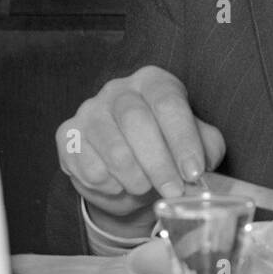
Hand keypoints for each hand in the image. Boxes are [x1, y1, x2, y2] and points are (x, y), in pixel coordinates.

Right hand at [56, 66, 225, 231]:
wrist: (129, 175)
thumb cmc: (169, 152)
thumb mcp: (197, 145)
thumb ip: (206, 149)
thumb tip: (202, 167)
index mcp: (154, 82)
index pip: (168, 103)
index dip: (183, 139)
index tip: (194, 172)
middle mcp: (119, 89)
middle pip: (136, 121)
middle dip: (158, 163)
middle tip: (172, 191)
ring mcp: (89, 110)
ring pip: (111, 145)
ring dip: (133, 177)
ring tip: (146, 189)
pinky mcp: (67, 135)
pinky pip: (87, 165)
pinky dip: (108, 184)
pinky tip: (119, 186)